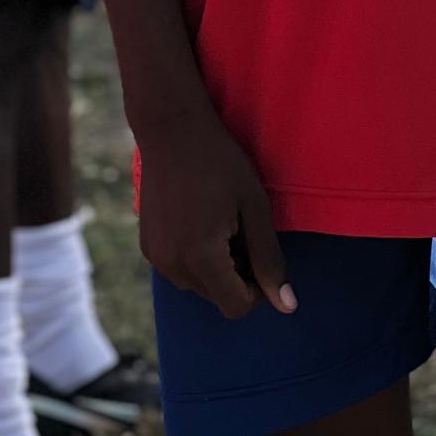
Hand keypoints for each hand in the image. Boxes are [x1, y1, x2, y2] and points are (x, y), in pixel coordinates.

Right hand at [136, 107, 294, 321]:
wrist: (171, 129)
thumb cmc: (220, 163)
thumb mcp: (255, 208)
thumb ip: (270, 259)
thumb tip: (287, 305)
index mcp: (201, 258)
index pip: (237, 306)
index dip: (258, 288)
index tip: (261, 253)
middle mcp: (173, 266)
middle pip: (218, 298)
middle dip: (238, 276)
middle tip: (244, 231)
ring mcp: (156, 257)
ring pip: (198, 286)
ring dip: (217, 269)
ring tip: (223, 225)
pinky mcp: (148, 247)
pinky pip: (180, 270)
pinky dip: (196, 258)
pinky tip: (202, 222)